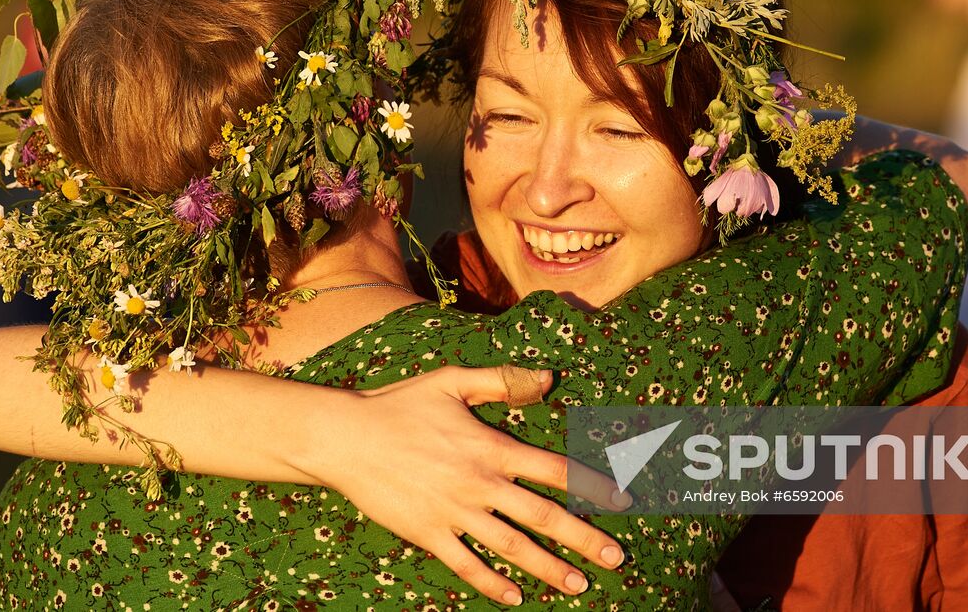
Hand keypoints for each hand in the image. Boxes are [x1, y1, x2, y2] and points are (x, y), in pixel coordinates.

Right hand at [303, 365, 629, 605]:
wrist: (345, 438)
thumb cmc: (401, 404)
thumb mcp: (453, 381)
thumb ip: (503, 381)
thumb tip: (550, 378)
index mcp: (490, 447)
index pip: (554, 470)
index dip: (592, 485)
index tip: (622, 500)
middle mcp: (479, 484)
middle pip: (542, 516)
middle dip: (583, 538)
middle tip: (616, 557)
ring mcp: (453, 513)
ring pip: (511, 547)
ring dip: (548, 568)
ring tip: (579, 585)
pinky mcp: (428, 534)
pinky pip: (466, 565)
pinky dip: (492, 583)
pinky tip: (515, 596)